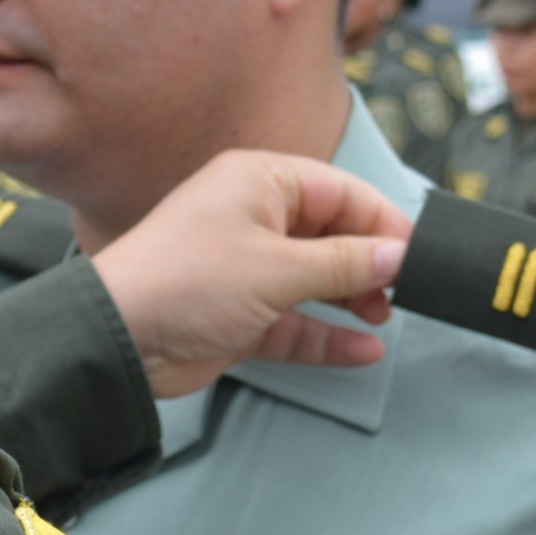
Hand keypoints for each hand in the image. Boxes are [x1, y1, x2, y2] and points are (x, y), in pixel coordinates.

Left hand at [90, 150, 410, 399]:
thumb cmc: (182, 281)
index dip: (381, 222)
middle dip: (368, 263)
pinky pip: (296, 323)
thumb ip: (343, 264)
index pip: (339, 192)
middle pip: (331, 236)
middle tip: (403, 291)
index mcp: (259, 182)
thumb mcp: (277, 269)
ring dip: (351, 299)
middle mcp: (253, 218)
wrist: (118, 338)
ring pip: (315, 281)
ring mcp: (245, 269)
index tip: (417, 253)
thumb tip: (396, 256)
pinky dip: (327, 336)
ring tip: (384, 317)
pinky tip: (362, 351)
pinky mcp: (239, 316)